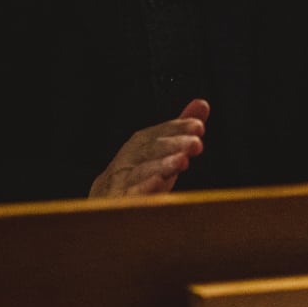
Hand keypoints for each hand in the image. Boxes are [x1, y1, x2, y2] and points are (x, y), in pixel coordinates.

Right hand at [89, 98, 207, 197]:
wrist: (105, 203)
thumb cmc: (139, 174)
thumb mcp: (161, 151)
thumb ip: (179, 130)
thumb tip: (202, 103)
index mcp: (140, 144)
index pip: (161, 132)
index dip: (179, 128)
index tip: (198, 126)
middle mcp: (129, 159)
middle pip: (152, 150)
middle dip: (174, 145)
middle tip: (196, 143)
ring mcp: (121, 180)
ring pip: (142, 171)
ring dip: (162, 165)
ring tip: (182, 161)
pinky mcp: (117, 202)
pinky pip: (130, 195)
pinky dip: (143, 189)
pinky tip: (158, 182)